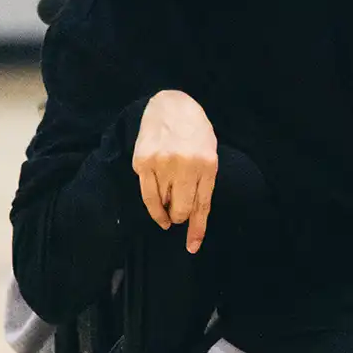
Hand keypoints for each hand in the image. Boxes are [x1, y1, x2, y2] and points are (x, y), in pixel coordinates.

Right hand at [133, 90, 217, 252]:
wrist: (170, 105)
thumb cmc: (195, 131)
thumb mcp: (209, 152)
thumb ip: (204, 180)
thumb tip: (195, 213)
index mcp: (208, 164)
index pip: (203, 205)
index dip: (197, 229)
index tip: (192, 246)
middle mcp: (185, 165)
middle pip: (182, 209)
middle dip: (181, 217)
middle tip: (179, 215)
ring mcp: (162, 164)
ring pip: (164, 205)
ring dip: (168, 212)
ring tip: (170, 209)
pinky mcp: (142, 163)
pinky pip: (147, 196)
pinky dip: (154, 209)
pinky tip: (159, 213)